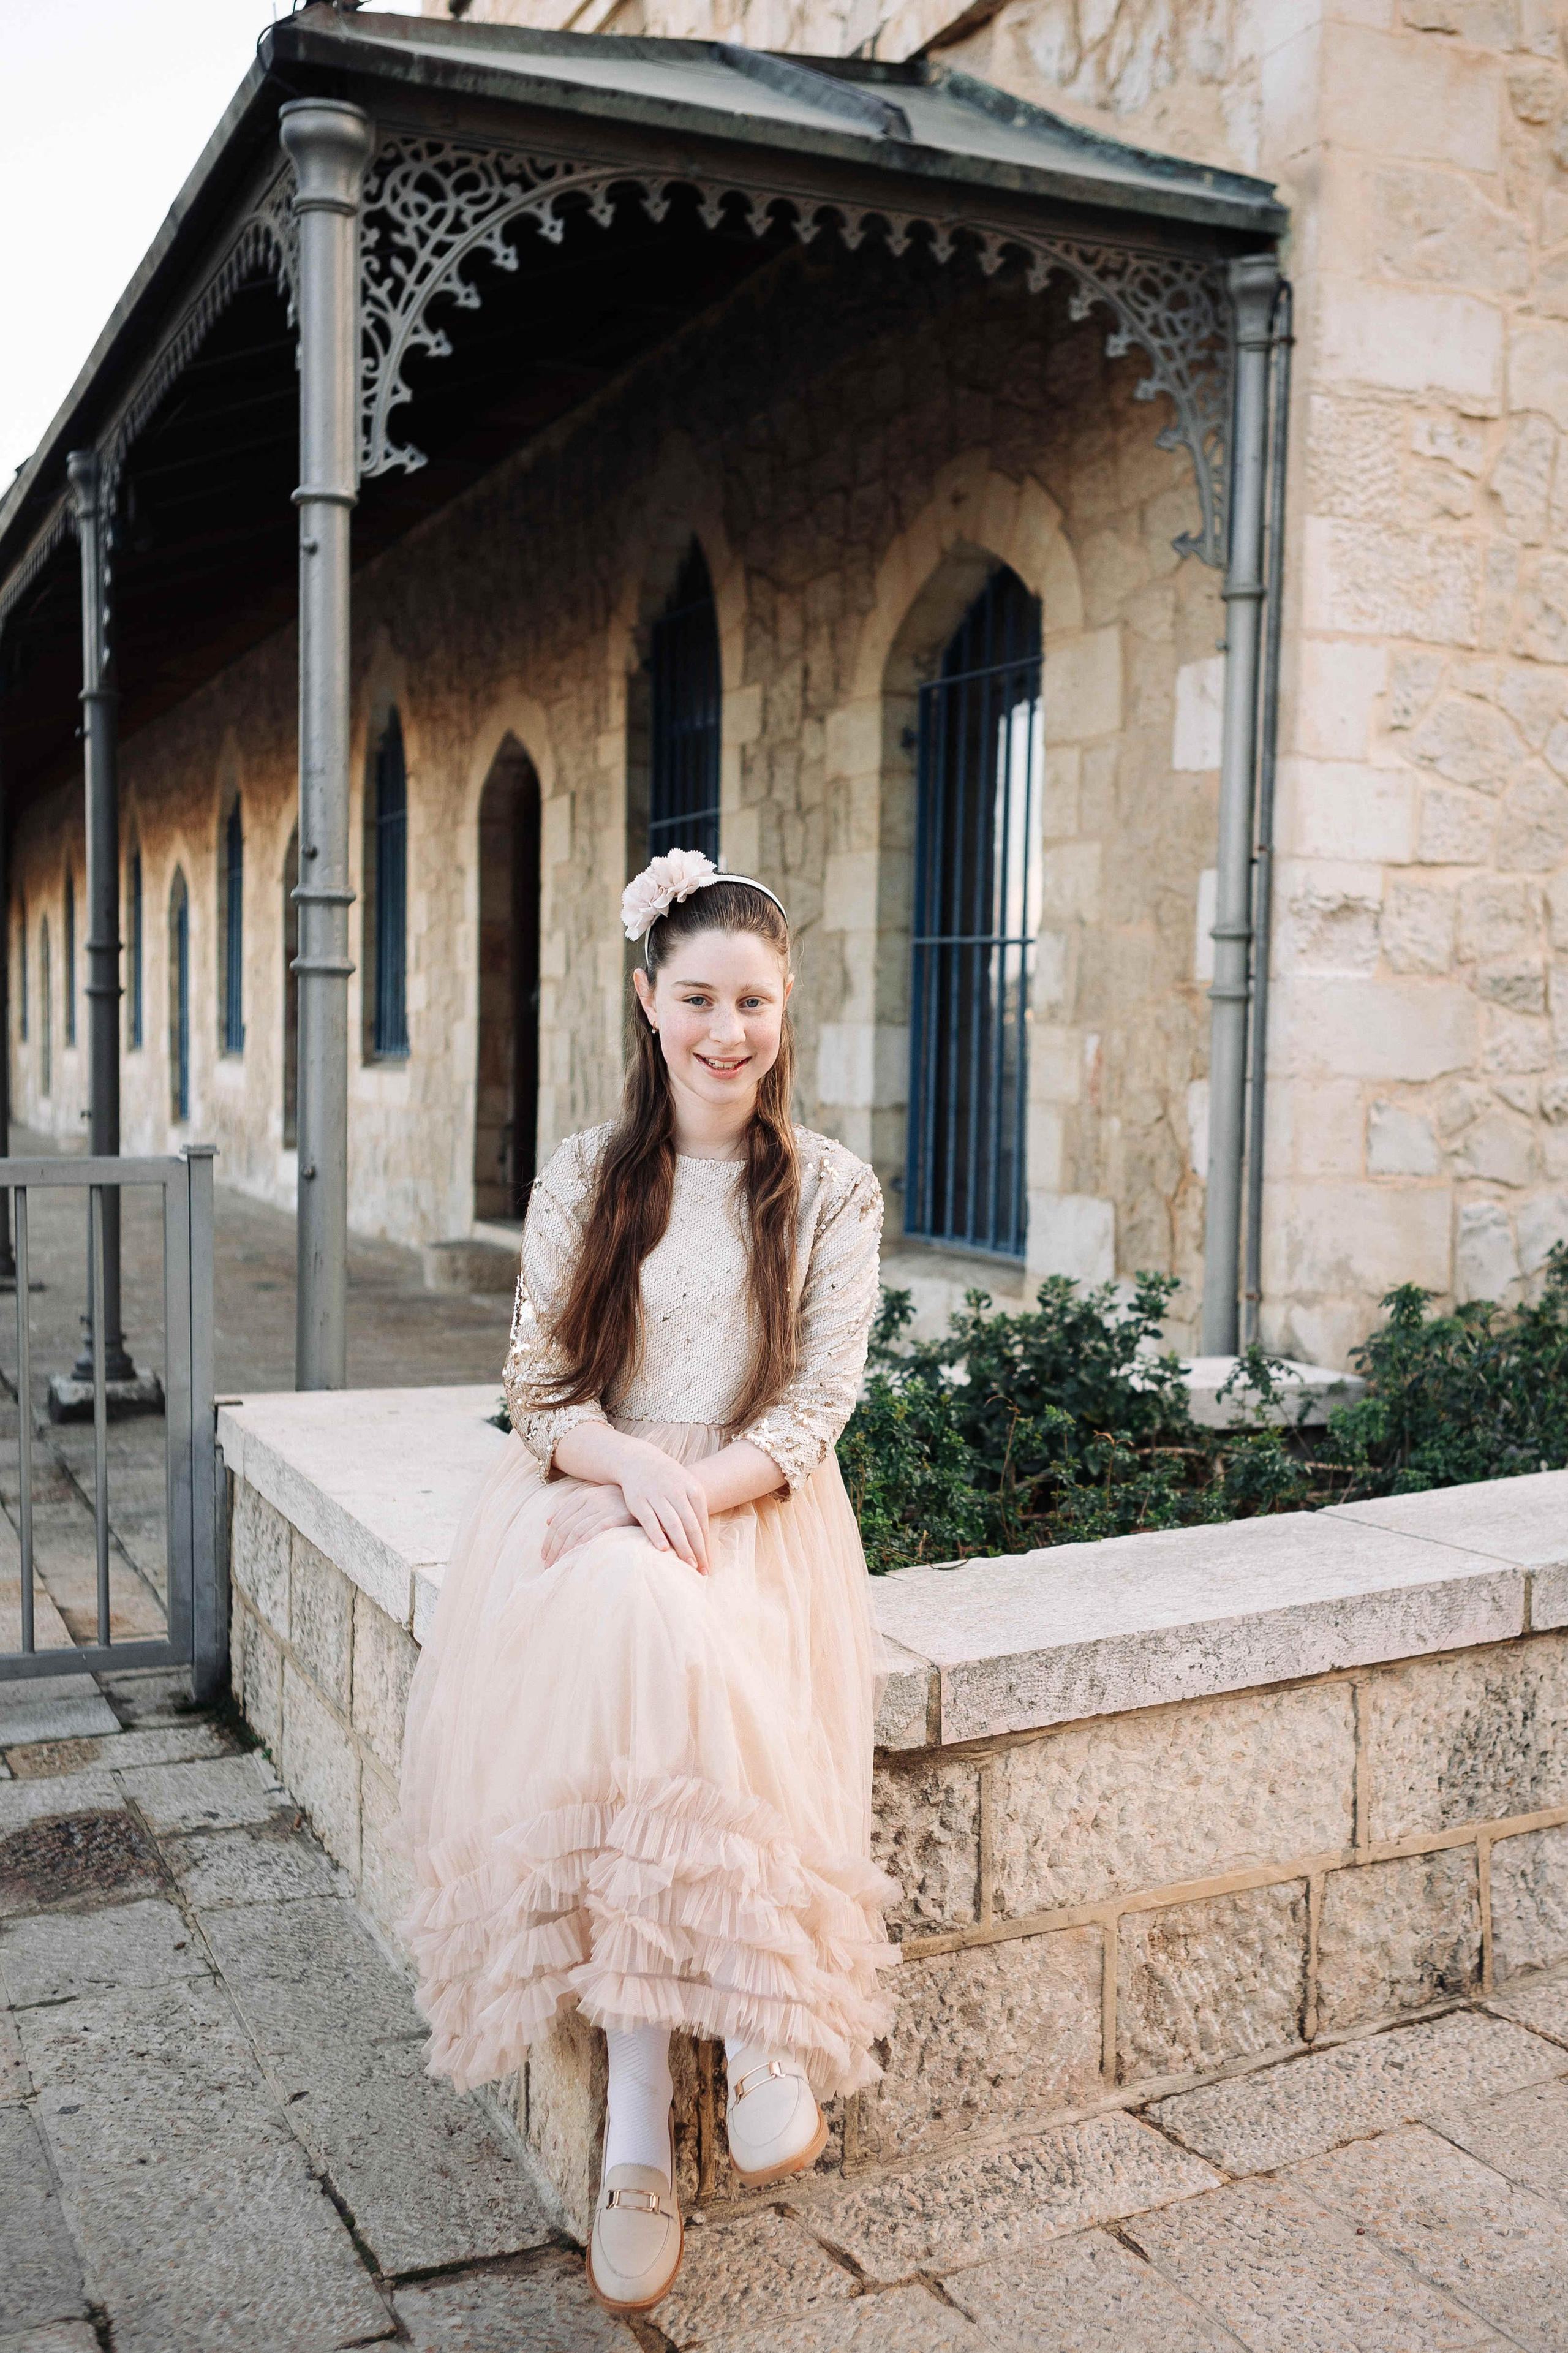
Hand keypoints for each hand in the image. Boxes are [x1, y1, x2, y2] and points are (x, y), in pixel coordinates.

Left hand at [540, 1482, 636, 1566]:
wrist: (648, 1498)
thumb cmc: (619, 1502)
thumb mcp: (595, 1499)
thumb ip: (571, 1507)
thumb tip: (547, 1521)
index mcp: (583, 1496)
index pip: (559, 1520)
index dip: (549, 1540)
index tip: (544, 1555)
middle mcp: (591, 1501)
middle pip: (565, 1528)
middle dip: (553, 1549)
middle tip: (548, 1565)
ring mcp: (604, 1508)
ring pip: (575, 1532)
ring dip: (564, 1551)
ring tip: (558, 1566)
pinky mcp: (616, 1517)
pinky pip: (593, 1533)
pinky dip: (581, 1545)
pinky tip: (575, 1557)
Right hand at [617, 1449, 710, 1572]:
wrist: (639, 1460)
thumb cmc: (668, 1480)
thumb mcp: (686, 1488)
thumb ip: (695, 1512)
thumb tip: (705, 1542)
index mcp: (692, 1488)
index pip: (702, 1521)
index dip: (706, 1544)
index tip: (708, 1563)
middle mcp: (676, 1491)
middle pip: (690, 1525)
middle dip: (697, 1549)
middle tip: (701, 1570)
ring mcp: (656, 1494)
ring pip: (672, 1524)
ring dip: (682, 1546)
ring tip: (688, 1565)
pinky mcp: (638, 1500)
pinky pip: (649, 1520)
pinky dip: (656, 1534)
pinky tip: (663, 1550)